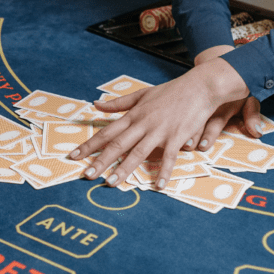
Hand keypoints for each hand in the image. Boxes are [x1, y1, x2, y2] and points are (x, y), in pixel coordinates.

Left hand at [70, 49, 257, 188]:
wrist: (200, 86)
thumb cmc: (171, 91)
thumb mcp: (142, 94)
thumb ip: (119, 103)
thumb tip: (96, 103)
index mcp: (133, 115)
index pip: (107, 132)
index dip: (90, 145)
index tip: (74, 156)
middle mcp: (143, 124)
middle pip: (118, 144)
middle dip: (101, 160)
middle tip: (86, 175)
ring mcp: (160, 131)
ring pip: (138, 152)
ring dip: (124, 169)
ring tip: (111, 183)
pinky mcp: (177, 137)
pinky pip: (169, 158)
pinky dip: (164, 172)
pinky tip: (157, 186)